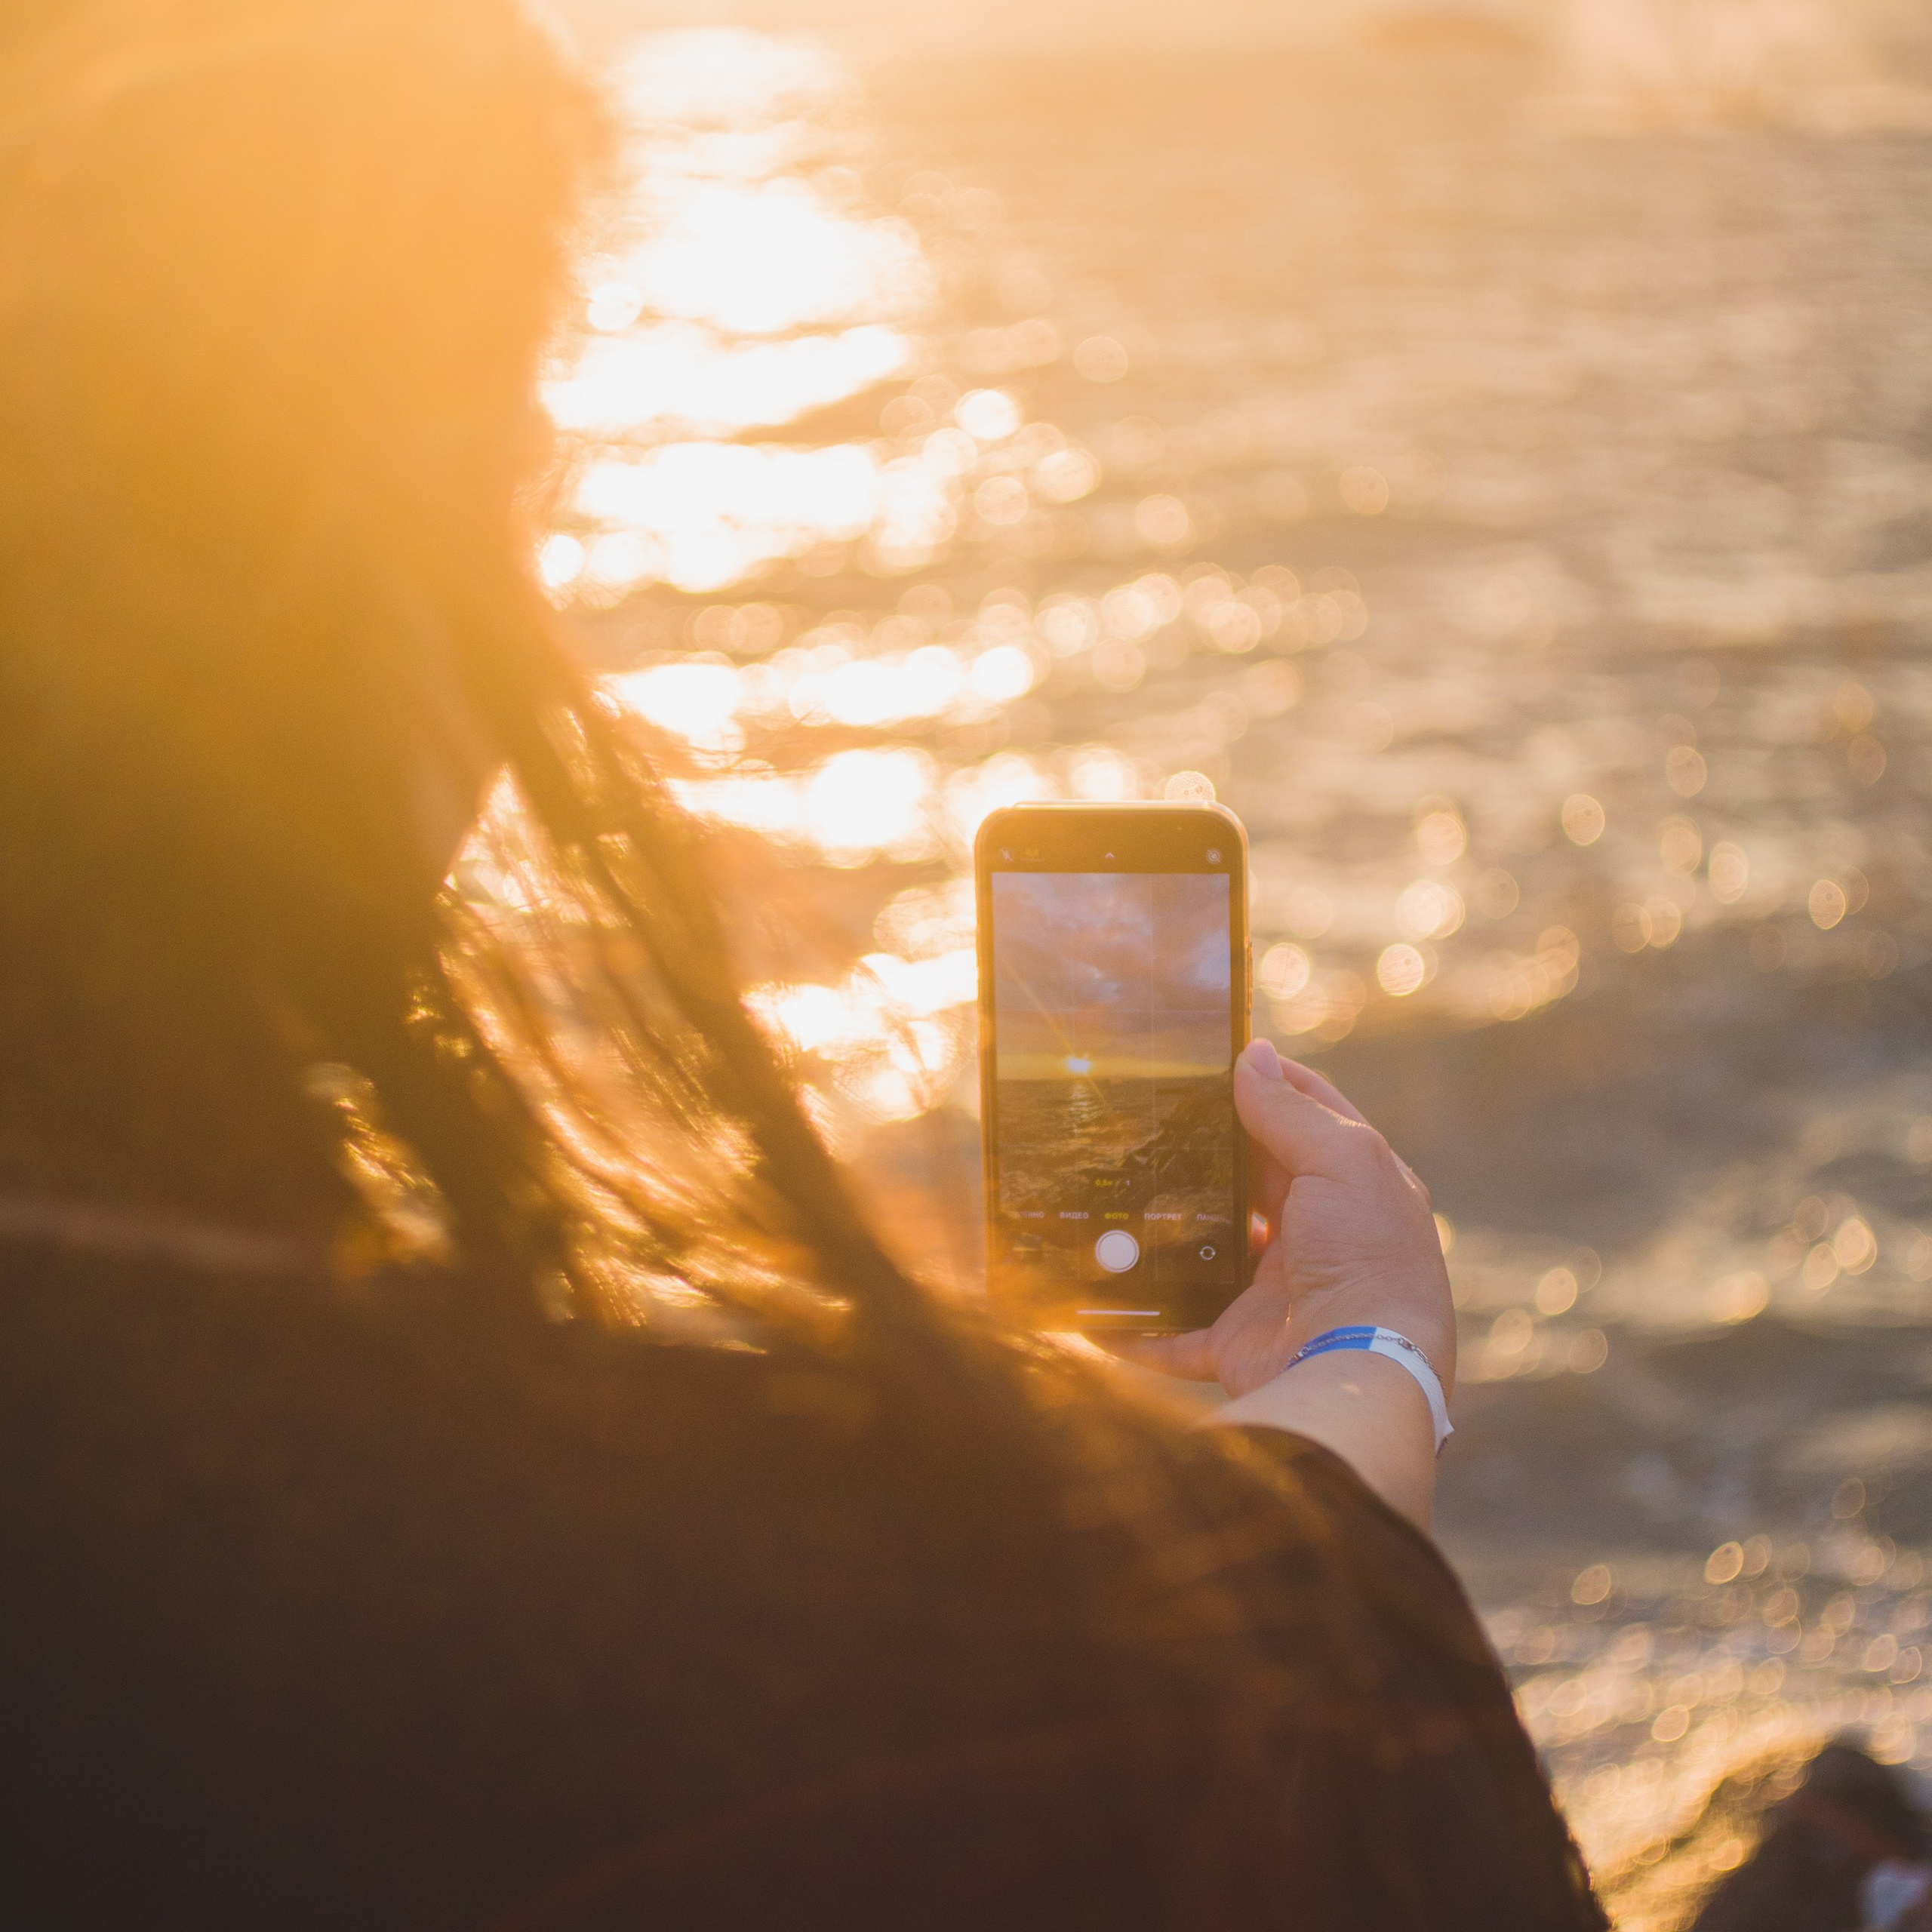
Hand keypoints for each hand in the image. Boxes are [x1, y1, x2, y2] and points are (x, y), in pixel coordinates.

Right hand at [1119, 1038, 1453, 1398]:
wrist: (1359, 1368)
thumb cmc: (1367, 1256)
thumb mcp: (1342, 1162)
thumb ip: (1292, 1112)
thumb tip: (1253, 1056)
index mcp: (1354, 1188)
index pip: (1309, 1118)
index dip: (1269, 1083)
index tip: (1217, 1056)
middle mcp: (1317, 1238)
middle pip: (1249, 1181)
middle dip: (1202, 1154)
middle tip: (1146, 1116)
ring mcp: (1273, 1292)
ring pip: (1204, 1251)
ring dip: (1163, 1233)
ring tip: (1111, 1194)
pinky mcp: (1236, 1342)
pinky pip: (1172, 1331)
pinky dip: (1133, 1324)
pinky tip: (1090, 1303)